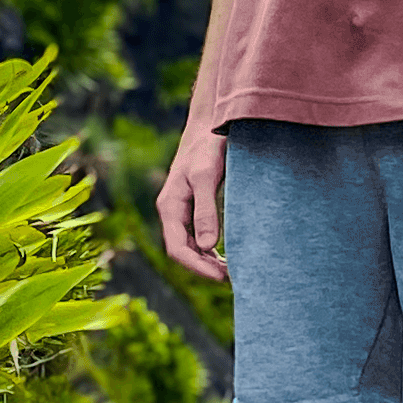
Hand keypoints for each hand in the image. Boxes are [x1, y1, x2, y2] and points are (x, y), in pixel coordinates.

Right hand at [156, 112, 229, 279]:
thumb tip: (209, 246)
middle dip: (204, 269)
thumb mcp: (207, 176)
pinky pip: (198, 236)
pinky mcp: (194, 205)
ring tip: (233, 272)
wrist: (211, 123)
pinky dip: (211, 250)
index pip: (178, 249)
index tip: (222, 277)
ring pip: (191, 246)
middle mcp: (173, 211)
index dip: (197, 268)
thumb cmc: (208, 146)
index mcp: (170, 206)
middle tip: (232, 279)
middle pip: (183, 251)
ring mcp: (182, 209)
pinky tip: (228, 256)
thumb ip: (206, 210)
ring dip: (208, 262)